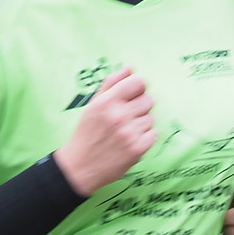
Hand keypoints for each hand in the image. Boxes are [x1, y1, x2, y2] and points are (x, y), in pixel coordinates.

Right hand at [54, 67, 153, 193]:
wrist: (80, 166)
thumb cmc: (87, 132)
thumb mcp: (93, 104)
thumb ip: (112, 84)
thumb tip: (130, 68)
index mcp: (107, 101)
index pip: (138, 82)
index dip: (138, 88)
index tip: (132, 96)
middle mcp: (119, 115)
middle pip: (149, 100)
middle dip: (140, 107)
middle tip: (126, 117)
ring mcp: (129, 133)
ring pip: (151, 118)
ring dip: (141, 124)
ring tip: (125, 131)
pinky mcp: (137, 149)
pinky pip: (153, 134)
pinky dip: (145, 138)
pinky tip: (130, 141)